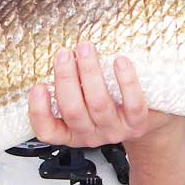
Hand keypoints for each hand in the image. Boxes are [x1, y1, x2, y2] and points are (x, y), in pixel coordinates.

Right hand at [27, 42, 180, 147]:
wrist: (147, 124)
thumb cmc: (111, 107)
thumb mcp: (84, 103)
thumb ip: (71, 88)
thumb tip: (58, 57)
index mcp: (71, 132)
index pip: (48, 131)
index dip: (39, 111)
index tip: (37, 87)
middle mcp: (90, 134)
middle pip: (73, 110)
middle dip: (66, 79)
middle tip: (64, 54)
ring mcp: (114, 130)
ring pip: (98, 103)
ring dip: (90, 73)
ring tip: (86, 49)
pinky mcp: (137, 124)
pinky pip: (132, 103)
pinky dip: (125, 81)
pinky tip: (120, 61)